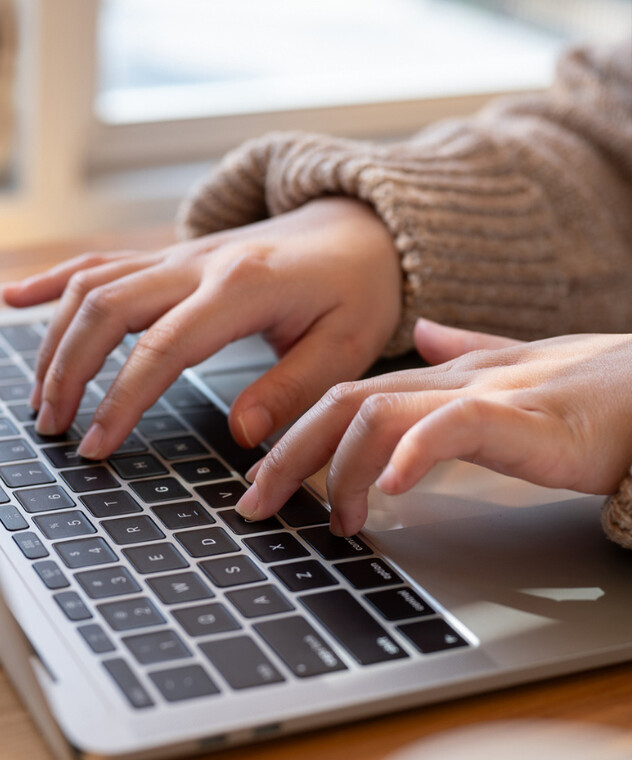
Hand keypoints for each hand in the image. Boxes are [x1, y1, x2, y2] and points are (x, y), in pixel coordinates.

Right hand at [0, 198, 401, 458]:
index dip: (121, 400)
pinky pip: (99, 260)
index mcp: (241, 288)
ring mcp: (176, 255)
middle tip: (52, 426)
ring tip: (39, 395)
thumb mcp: (348, 346)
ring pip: (92, 284)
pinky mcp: (168, 257)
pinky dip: (53, 281)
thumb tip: (241, 434)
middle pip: (105, 309)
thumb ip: (294, 389)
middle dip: (67, 370)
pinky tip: (13, 299)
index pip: (162, 348)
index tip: (95, 446)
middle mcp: (196, 263)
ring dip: (55, 338)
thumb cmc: (356, 290)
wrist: (357, 229)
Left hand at [237, 320, 631, 536]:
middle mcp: (448, 379)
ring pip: (378, 413)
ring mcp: (480, 393)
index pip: (346, 399)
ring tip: (334, 519)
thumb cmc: (595, 391)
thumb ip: (465, 350)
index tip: (262, 479)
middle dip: (289, 455)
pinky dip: (414, 454)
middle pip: (342, 404)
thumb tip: (422, 332)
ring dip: (341, 469)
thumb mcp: (515, 371)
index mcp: (440, 377)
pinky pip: (452, 427)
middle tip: (255, 504)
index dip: (296, 437)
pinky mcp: (521, 415)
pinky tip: (390, 489)